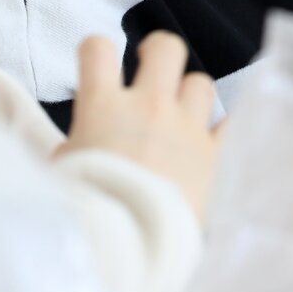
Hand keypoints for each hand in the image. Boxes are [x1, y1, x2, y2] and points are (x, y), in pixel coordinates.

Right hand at [59, 32, 220, 218]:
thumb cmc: (84, 207)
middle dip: (158, 52)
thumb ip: (77, 144)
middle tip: (152, 67)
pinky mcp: (214, 154)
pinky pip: (230, 124)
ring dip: (190, 94)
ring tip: (181, 113)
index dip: (97, 50)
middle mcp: (150, 107)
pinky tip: (215, 133)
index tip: (99, 64)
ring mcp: (187, 128)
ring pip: (201, 83)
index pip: (98, 49)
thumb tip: (82, 143)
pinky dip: (223, 126)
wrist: (127, 242)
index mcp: (104, 106)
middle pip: (167, 48)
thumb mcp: (62, 170)